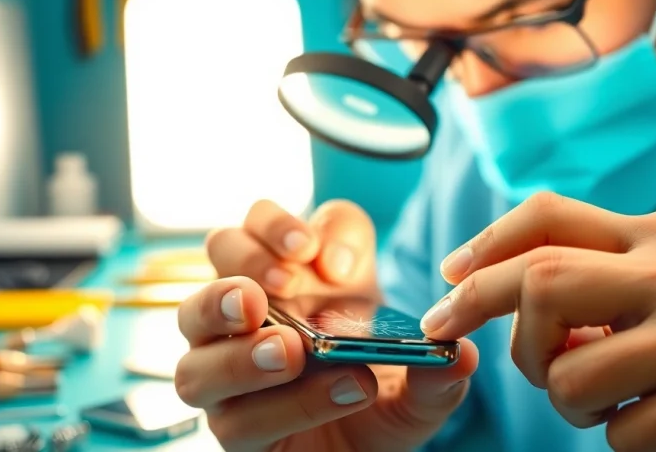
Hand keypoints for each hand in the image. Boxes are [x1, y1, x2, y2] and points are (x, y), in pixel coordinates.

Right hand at [175, 199, 478, 451]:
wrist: (366, 450)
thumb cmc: (377, 385)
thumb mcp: (414, 366)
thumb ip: (431, 355)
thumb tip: (460, 353)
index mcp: (280, 276)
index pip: (254, 225)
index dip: (275, 225)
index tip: (318, 251)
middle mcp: (244, 316)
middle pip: (210, 267)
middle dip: (238, 269)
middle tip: (277, 286)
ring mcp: (227, 371)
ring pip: (195, 353)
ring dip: (240, 351)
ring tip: (291, 351)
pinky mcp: (233, 425)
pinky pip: (234, 418)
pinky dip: (285, 405)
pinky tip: (336, 393)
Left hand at [421, 192, 655, 451]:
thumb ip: (615, 265)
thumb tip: (523, 292)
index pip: (549, 215)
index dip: (483, 245)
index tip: (449, 279)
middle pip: (538, 282)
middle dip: (494, 321)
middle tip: (522, 358)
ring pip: (566, 376)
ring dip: (566, 401)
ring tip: (607, 400)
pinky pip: (621, 434)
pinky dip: (621, 437)